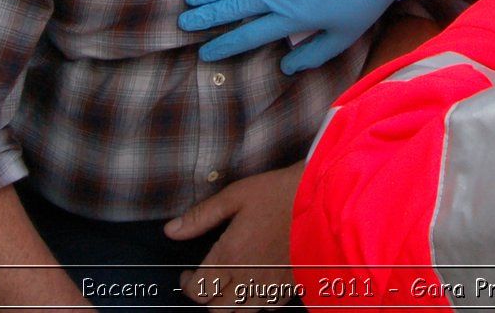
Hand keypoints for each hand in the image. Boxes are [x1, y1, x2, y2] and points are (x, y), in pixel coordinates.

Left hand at [167, 163, 304, 309]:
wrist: (323, 199)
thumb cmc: (279, 193)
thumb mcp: (236, 195)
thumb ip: (201, 216)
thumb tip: (171, 230)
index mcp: (230, 255)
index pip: (198, 289)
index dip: (187, 284)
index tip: (187, 273)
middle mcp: (248, 277)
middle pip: (217, 309)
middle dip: (207, 297)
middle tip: (207, 279)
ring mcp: (270, 286)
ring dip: (230, 304)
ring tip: (231, 284)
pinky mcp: (289, 287)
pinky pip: (267, 309)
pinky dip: (256, 303)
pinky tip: (257, 286)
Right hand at [181, 0, 401, 72]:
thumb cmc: (364, 1)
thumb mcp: (342, 37)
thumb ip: (313, 54)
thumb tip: (285, 67)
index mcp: (293, 18)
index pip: (250, 35)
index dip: (225, 45)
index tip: (206, 52)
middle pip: (236, 7)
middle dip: (208, 17)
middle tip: (185, 21)